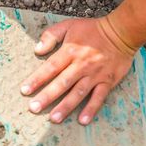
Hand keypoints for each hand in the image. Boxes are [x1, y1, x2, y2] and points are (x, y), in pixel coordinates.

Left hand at [19, 17, 134, 124]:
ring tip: (54, 118)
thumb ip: (51, 35)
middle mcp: (81, 65)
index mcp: (70, 51)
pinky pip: (99, 97)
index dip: (37, 79)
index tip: (25, 90)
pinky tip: (82, 120)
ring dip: (66, 106)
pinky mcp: (107, 81)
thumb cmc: (92, 29)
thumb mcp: (68, 25)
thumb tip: (37, 50)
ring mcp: (95, 75)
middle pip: (62, 83)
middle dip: (47, 96)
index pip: (50, 67)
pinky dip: (91, 109)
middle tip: (34, 108)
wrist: (121, 32)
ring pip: (78, 93)